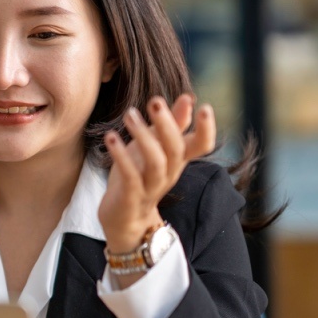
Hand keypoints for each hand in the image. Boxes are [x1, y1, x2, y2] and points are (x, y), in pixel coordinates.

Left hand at [98, 94, 215, 252]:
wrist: (124, 220)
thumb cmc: (140, 176)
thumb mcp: (156, 147)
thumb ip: (173, 124)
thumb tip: (188, 97)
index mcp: (178, 161)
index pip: (202, 146)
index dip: (206, 129)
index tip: (204, 106)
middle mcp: (169, 174)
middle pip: (176, 149)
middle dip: (167, 124)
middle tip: (155, 101)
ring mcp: (151, 187)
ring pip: (155, 162)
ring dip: (142, 136)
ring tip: (129, 114)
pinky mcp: (131, 196)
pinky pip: (130, 176)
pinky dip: (121, 156)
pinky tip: (111, 137)